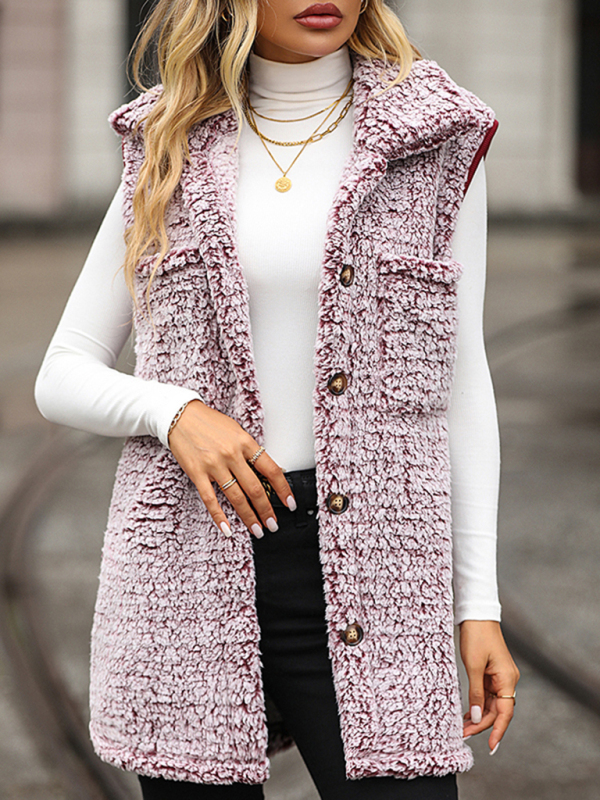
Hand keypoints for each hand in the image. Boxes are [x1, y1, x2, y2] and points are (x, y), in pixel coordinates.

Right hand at [168, 400, 295, 537]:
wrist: (180, 415)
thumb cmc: (209, 422)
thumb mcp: (236, 431)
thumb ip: (250, 451)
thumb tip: (267, 471)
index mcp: (245, 442)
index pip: (271, 470)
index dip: (283, 489)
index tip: (289, 502)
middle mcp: (231, 454)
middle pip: (255, 488)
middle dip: (266, 510)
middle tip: (273, 524)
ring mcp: (214, 465)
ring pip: (236, 497)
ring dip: (248, 517)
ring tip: (257, 529)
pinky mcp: (197, 473)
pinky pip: (210, 499)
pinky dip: (219, 516)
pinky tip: (227, 528)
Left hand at [459, 620, 519, 753]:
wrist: (477, 615)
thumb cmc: (476, 636)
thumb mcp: (473, 666)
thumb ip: (476, 693)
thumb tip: (477, 717)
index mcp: (508, 679)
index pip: (505, 712)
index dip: (498, 731)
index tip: (490, 746)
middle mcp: (508, 680)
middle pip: (498, 710)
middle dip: (482, 724)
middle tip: (463, 734)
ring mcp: (500, 677)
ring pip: (492, 704)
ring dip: (479, 716)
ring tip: (462, 727)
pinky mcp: (492, 673)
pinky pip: (487, 694)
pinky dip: (478, 704)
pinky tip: (468, 714)